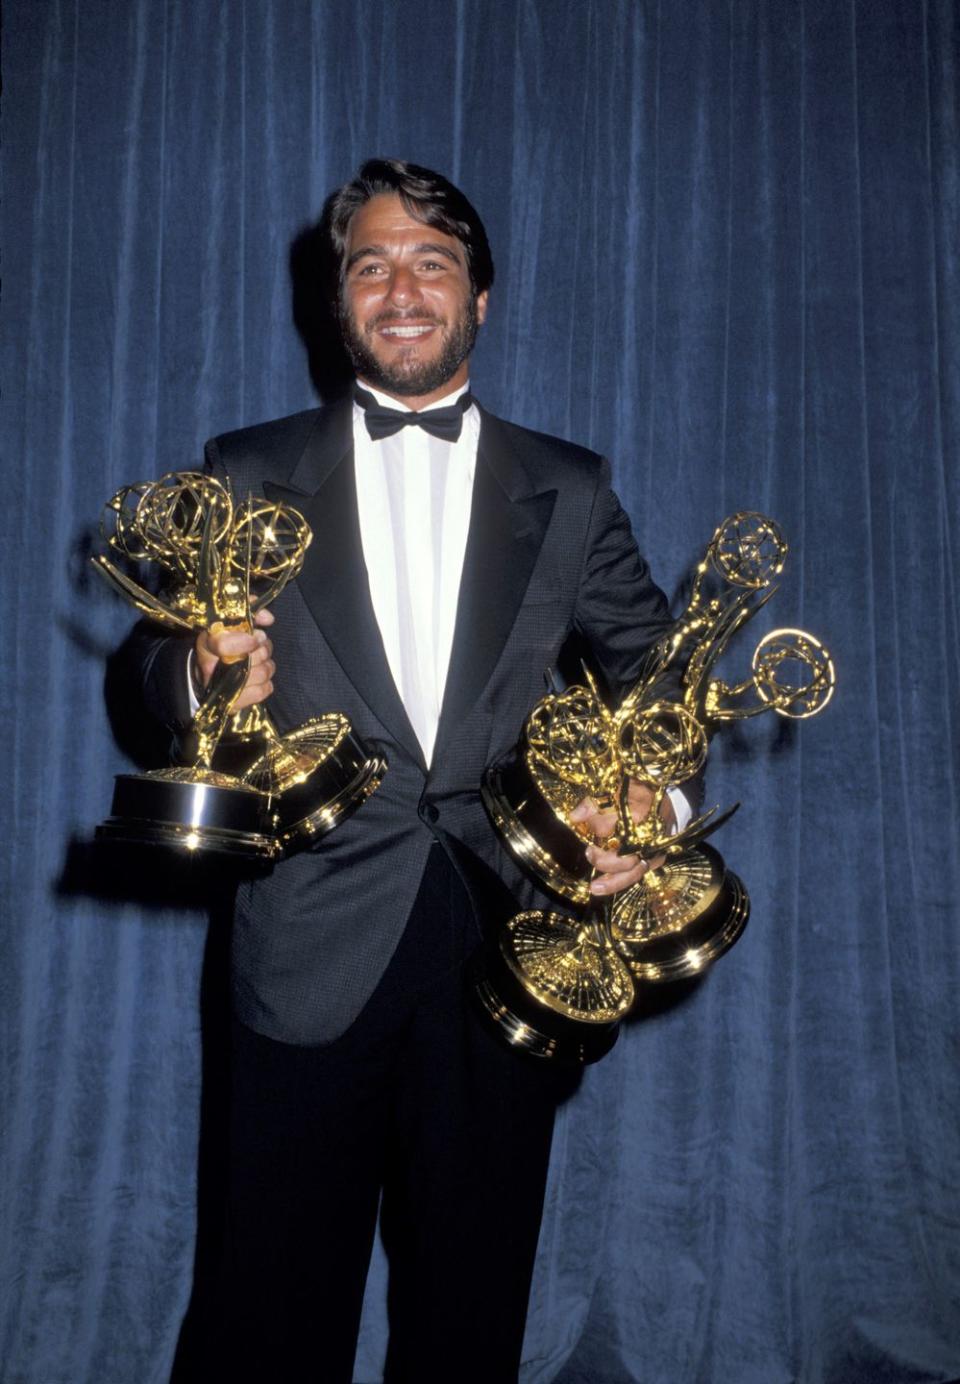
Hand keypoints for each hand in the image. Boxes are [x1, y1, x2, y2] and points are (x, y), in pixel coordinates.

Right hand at [194, 607, 274, 710]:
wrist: (206, 677)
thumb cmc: (221, 645)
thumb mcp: (229, 623)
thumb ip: (250, 613)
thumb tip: (268, 618)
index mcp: (208, 644)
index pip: (224, 644)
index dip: (245, 641)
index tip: (256, 637)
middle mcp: (214, 669)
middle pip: (253, 659)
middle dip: (263, 650)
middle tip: (260, 646)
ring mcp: (225, 689)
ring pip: (263, 674)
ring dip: (268, 665)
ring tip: (261, 661)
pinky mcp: (235, 704)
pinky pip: (264, 691)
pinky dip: (267, 683)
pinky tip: (259, 678)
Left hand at [569, 780, 675, 896]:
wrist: (669, 798)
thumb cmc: (639, 793)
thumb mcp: (614, 790)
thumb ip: (592, 804)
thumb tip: (574, 817)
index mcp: (634, 814)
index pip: (604, 828)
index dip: (591, 827)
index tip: (583, 821)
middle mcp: (645, 836)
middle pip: (620, 857)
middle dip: (601, 858)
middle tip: (589, 852)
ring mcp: (653, 849)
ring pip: (631, 872)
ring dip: (611, 882)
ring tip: (594, 888)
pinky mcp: (656, 858)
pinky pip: (638, 874)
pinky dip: (622, 881)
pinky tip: (606, 886)